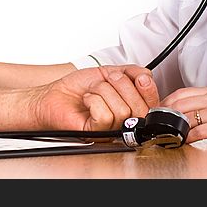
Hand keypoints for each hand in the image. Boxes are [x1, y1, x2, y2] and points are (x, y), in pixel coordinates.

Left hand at [33, 65, 159, 131]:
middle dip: (122, 85)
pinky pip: (106, 116)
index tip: (140, 77)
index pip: (152, 105)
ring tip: (92, 91)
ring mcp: (109, 130)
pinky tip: (86, 100)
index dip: (149, 89)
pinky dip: (94, 101)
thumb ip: (130, 72)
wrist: (53, 95)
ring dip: (103, 91)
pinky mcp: (95, 134)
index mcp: (129, 108)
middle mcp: (122, 122)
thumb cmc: (78, 88)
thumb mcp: (107, 73)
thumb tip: (146, 74)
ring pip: (122, 110)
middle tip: (107, 80)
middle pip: (140, 108)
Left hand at [161, 86, 206, 149]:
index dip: (166, 102)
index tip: (158, 111)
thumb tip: (185, 111)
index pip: (182, 92)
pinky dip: (189, 136)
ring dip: (175, 127)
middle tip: (158, 124)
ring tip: (168, 133)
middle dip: (166, 115)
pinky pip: (200, 130)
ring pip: (188, 116)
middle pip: (181, 103)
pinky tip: (184, 141)